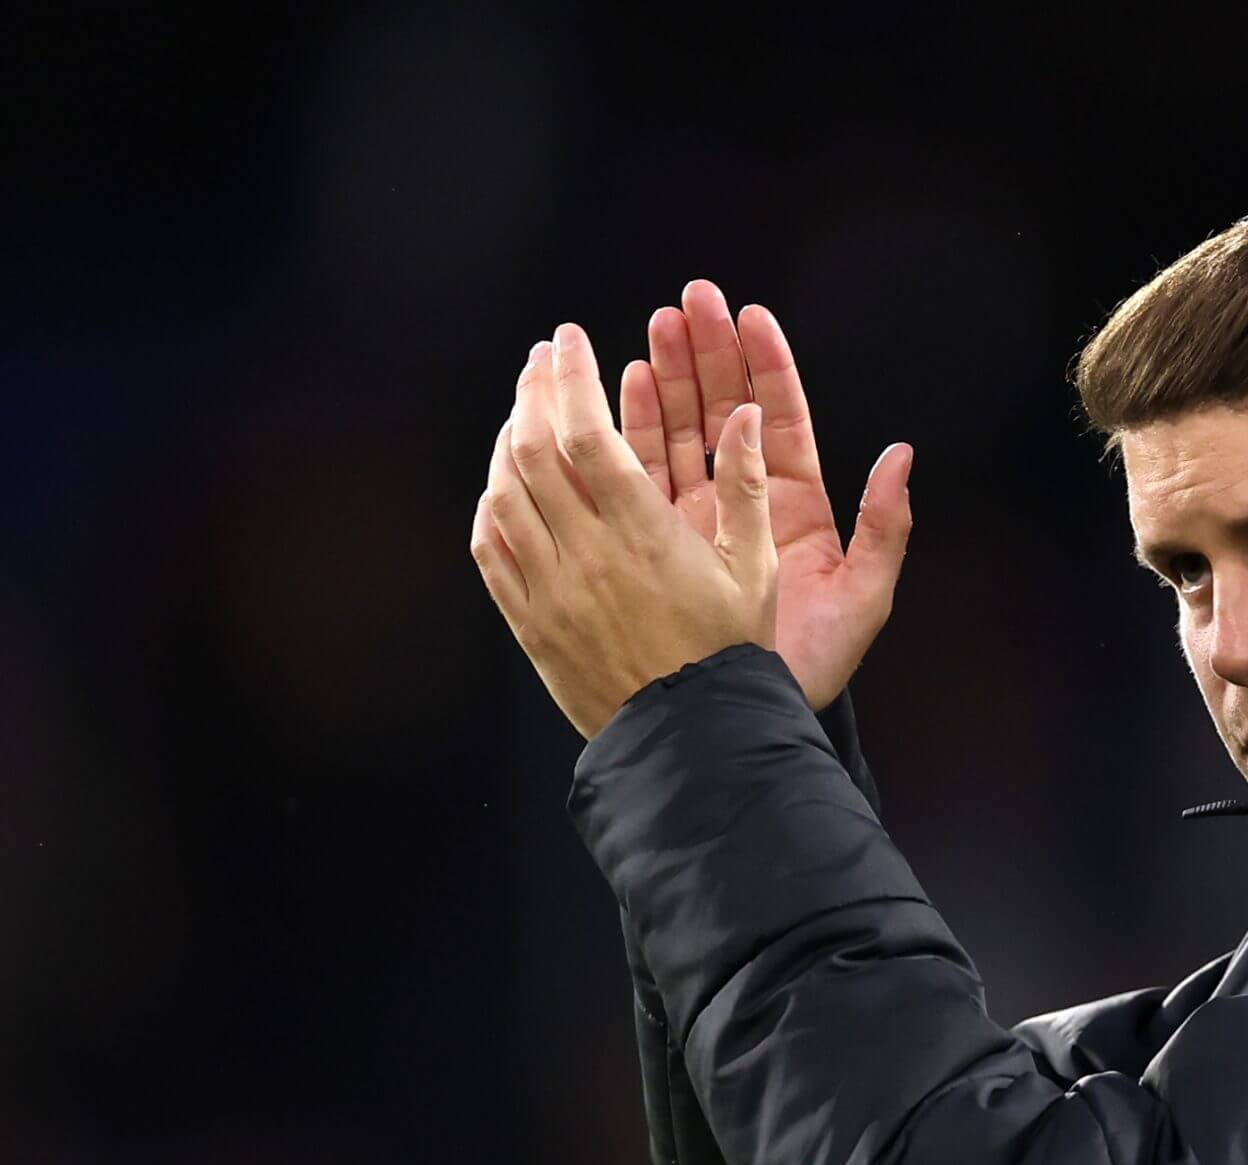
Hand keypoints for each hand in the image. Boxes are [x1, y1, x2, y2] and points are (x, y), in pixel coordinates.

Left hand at [471, 324, 774, 739]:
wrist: (689, 740)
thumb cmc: (729, 656)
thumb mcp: (756, 570)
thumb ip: (747, 488)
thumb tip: (746, 415)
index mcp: (643, 535)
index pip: (585, 434)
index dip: (571, 379)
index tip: (570, 342)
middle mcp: (586, 557)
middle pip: (532, 451)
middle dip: (533, 392)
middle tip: (544, 360)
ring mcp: (550, 591)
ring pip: (503, 494)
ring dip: (506, 441)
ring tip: (524, 410)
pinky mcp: (530, 623)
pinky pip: (491, 548)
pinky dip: (491, 502)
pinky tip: (504, 483)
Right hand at [619, 279, 911, 710]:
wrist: (751, 715)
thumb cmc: (816, 663)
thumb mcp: (865, 595)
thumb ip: (886, 526)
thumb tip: (903, 456)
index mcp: (797, 505)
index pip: (780, 417)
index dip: (764, 364)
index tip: (749, 314)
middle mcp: (745, 503)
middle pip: (723, 409)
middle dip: (705, 354)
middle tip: (688, 301)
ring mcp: (697, 517)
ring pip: (678, 432)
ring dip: (664, 379)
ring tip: (650, 330)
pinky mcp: (657, 539)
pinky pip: (640, 474)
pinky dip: (629, 431)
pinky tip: (619, 390)